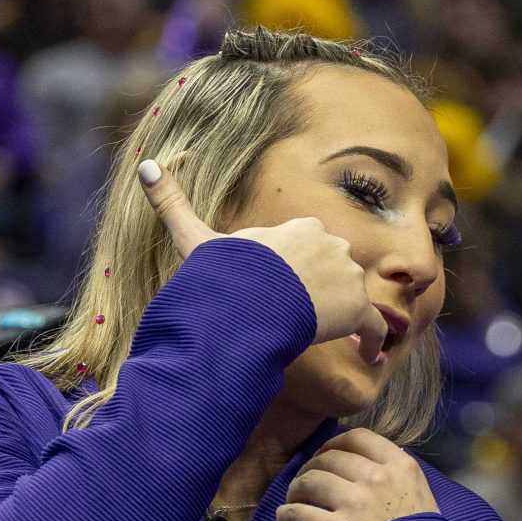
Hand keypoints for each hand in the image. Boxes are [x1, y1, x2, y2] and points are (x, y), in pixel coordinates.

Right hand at [140, 155, 386, 362]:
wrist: (250, 301)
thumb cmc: (225, 272)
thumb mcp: (197, 239)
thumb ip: (173, 204)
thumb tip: (145, 165)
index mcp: (301, 228)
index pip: (309, 243)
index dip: (301, 265)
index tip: (292, 284)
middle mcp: (331, 244)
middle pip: (335, 265)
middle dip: (327, 285)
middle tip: (311, 312)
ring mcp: (348, 275)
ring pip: (354, 293)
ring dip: (347, 312)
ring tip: (336, 335)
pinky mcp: (357, 307)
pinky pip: (376, 325)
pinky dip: (375, 339)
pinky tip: (370, 355)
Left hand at [278, 428, 438, 520]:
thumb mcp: (423, 497)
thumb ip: (398, 478)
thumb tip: (371, 464)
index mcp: (400, 467)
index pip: (358, 437)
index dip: (335, 443)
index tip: (326, 455)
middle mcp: (376, 478)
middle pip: (329, 458)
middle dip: (312, 467)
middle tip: (307, 482)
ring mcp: (354, 503)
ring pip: (309, 480)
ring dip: (296, 489)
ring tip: (295, 500)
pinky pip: (297, 513)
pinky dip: (286, 515)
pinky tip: (286, 519)